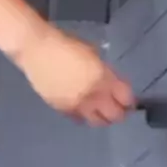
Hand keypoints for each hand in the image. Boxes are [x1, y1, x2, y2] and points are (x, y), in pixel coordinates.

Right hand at [17, 25, 133, 124]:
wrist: (37, 50)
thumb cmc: (66, 45)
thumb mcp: (92, 54)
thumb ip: (104, 72)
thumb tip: (110, 83)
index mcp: (103, 78)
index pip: (126, 98)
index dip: (129, 101)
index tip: (129, 101)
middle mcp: (93, 95)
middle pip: (115, 115)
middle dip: (120, 113)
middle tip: (118, 109)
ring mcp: (77, 105)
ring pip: (97, 122)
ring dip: (103, 118)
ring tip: (101, 111)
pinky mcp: (62, 109)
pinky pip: (78, 119)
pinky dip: (84, 116)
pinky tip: (83, 110)